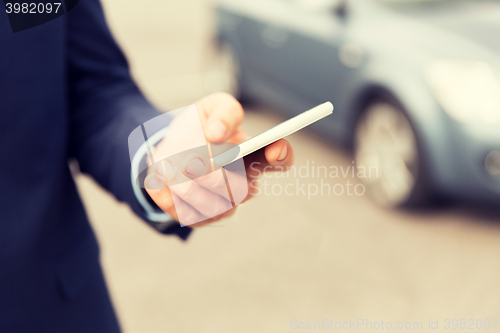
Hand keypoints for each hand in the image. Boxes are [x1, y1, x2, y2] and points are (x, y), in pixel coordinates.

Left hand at [144, 92, 293, 227]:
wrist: (168, 146)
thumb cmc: (199, 127)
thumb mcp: (212, 107)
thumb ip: (224, 113)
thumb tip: (217, 133)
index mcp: (254, 155)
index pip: (280, 160)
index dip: (283, 156)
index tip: (275, 148)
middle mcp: (245, 183)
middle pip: (243, 190)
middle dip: (216, 177)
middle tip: (191, 162)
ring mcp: (225, 203)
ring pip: (218, 206)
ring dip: (192, 188)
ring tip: (171, 169)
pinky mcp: (201, 217)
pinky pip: (192, 215)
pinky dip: (175, 200)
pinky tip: (164, 184)